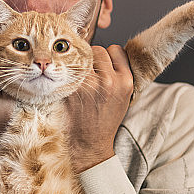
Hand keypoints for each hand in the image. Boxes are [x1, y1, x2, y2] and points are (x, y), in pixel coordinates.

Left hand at [63, 45, 133, 173]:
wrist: (90, 143)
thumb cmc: (105, 120)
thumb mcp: (123, 97)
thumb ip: (119, 75)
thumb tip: (109, 54)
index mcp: (126, 81)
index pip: (116, 50)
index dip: (108, 56)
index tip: (103, 65)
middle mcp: (110, 81)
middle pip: (98, 51)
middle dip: (93, 59)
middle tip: (89, 73)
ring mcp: (90, 85)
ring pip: (83, 57)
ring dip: (79, 64)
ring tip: (79, 78)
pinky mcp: (73, 90)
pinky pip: (69, 69)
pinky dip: (68, 73)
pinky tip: (68, 83)